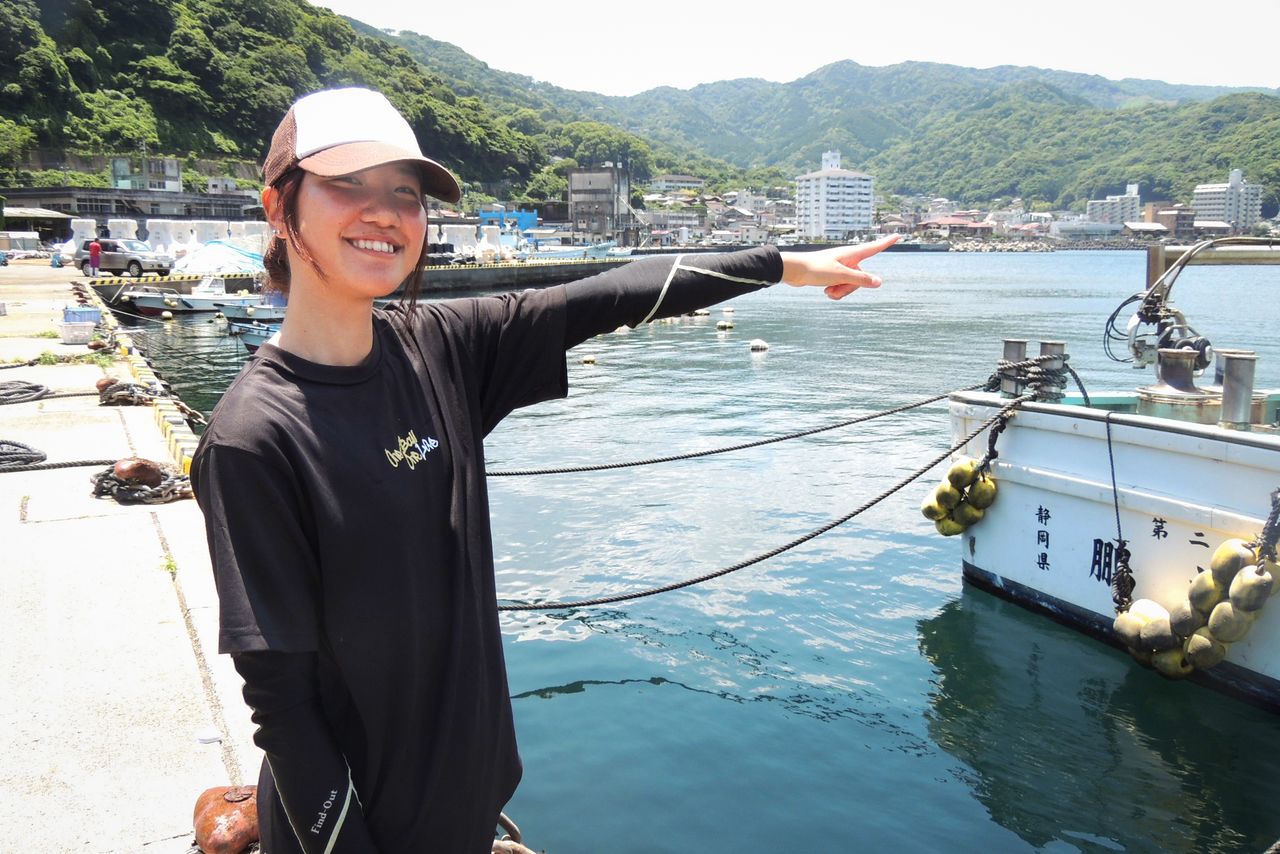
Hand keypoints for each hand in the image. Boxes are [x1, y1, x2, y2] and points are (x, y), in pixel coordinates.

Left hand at [779, 235, 900, 299]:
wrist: (794, 271)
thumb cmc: (816, 269)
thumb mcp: (840, 275)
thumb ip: (860, 279)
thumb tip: (879, 282)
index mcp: (852, 254)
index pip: (874, 248)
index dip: (886, 243)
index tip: (898, 236)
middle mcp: (848, 260)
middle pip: (861, 278)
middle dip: (849, 288)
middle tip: (834, 287)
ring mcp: (840, 268)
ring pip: (850, 286)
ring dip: (840, 292)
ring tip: (827, 290)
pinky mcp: (832, 276)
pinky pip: (840, 289)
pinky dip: (834, 292)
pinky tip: (824, 291)